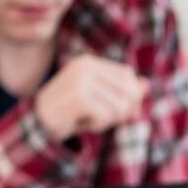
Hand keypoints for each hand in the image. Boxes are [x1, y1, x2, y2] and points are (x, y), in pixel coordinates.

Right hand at [34, 55, 149, 142]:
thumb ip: (124, 93)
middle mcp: (85, 66)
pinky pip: (106, 116)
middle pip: (128, 92)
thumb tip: (146, 84)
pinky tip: (81, 121)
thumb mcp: (101, 101)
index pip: (128, 76)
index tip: (117, 110)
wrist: (41, 122)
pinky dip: (98, 125)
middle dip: (120, 111)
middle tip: (99, 115)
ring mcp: (81, 80)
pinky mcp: (79, 97)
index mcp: (90, 62)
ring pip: (120, 107)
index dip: (131, 97)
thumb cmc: (74, 112)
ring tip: (88, 117)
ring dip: (108, 120)